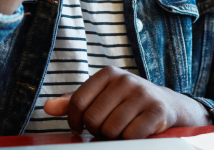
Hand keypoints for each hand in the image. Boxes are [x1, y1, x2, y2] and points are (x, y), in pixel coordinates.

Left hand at [42, 66, 211, 138]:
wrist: (167, 105)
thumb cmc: (126, 103)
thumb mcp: (100, 97)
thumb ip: (73, 102)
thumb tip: (46, 107)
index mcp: (108, 73)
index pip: (77, 103)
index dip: (76, 121)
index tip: (82, 127)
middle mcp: (126, 79)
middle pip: (93, 118)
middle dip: (97, 130)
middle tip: (107, 128)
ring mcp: (143, 94)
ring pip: (111, 129)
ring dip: (114, 137)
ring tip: (122, 129)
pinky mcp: (157, 111)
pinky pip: (131, 136)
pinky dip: (129, 140)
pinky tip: (135, 132)